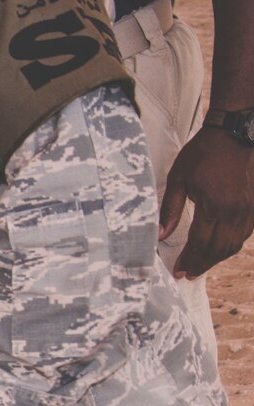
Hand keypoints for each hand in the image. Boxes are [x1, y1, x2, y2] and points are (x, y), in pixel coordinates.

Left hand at [160, 126, 253, 277]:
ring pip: (234, 245)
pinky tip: (217, 248)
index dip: (189, 261)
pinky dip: (230, 245)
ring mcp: (249, 210)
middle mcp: (235, 212)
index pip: (200, 244)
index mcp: (214, 206)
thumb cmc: (205, 152)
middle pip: (218, 250)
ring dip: (216, 258)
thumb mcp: (179, 177)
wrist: (237, 132)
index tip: (178, 272)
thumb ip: (169, 209)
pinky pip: (244, 234)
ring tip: (200, 265)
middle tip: (187, 274)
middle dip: (201, 265)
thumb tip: (160, 235)